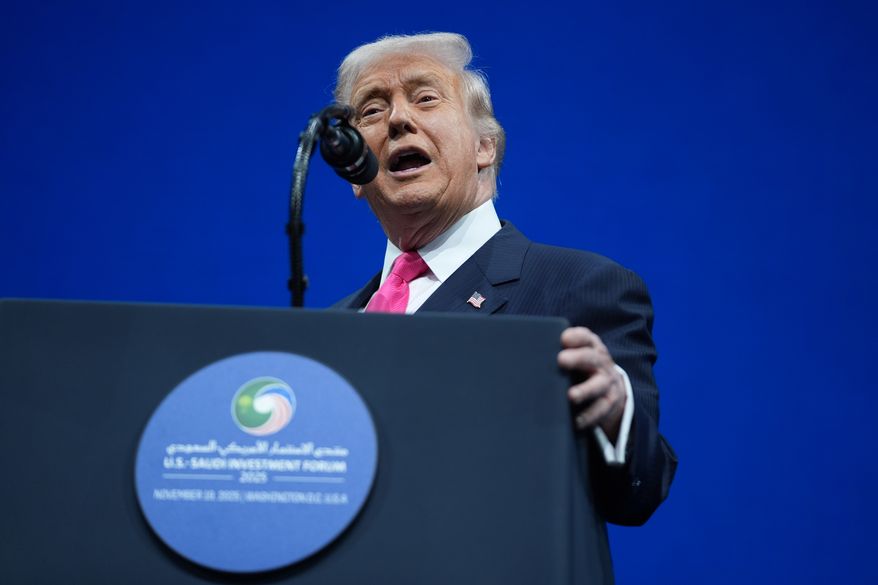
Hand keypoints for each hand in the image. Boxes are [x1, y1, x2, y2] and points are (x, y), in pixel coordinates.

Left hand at [558, 326, 625, 440]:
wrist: (611, 386)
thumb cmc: (583, 366)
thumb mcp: (577, 354)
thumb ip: (559, 350)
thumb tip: (526, 351)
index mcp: (591, 347)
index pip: (586, 338)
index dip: (576, 337)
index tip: (564, 339)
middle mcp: (601, 363)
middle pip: (591, 358)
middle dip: (577, 358)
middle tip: (561, 360)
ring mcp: (606, 383)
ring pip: (597, 386)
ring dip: (584, 391)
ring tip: (571, 396)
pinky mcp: (608, 403)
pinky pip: (600, 410)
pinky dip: (588, 416)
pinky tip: (576, 421)